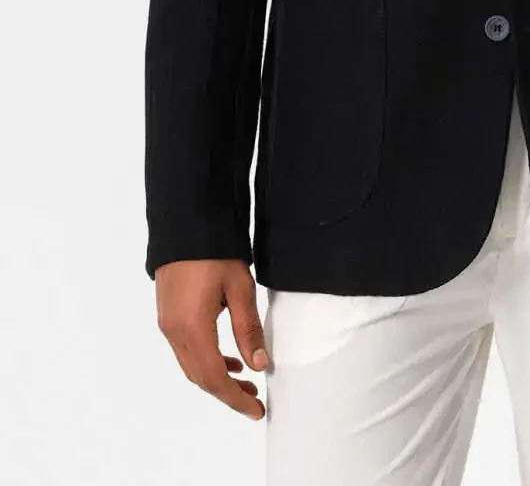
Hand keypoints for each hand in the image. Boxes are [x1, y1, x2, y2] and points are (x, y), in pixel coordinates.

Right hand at [155, 258, 268, 419]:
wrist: (185, 224)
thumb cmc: (215, 253)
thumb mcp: (240, 288)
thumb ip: (248, 329)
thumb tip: (258, 365)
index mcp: (192, 328)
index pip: (214, 378)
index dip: (235, 398)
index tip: (256, 410)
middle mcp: (174, 332)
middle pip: (200, 377)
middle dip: (228, 392)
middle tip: (255, 400)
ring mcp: (167, 324)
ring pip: (191, 365)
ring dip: (217, 377)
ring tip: (245, 380)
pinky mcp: (167, 315)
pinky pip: (186, 350)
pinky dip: (206, 360)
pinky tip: (226, 357)